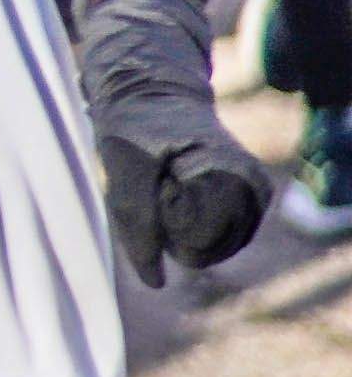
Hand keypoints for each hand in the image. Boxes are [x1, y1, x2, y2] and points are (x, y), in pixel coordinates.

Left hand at [97, 109, 275, 283]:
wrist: (148, 93)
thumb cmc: (133, 126)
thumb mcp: (121, 165)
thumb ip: (136, 221)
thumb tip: (156, 283)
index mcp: (233, 176)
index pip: (197, 239)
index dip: (164, 218)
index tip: (158, 176)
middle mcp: (254, 192)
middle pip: (203, 251)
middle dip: (169, 226)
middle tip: (159, 180)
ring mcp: (252, 203)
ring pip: (206, 253)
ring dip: (175, 227)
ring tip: (167, 184)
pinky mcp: (243, 211)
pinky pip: (207, 244)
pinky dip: (183, 228)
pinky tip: (176, 194)